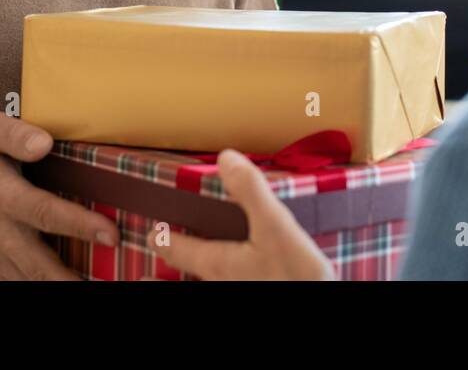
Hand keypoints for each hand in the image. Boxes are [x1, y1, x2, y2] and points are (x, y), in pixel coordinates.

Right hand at [0, 112, 118, 279]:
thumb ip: (16, 134)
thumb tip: (44, 143)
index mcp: (1, 195)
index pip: (44, 212)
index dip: (78, 224)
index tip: (110, 233)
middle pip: (38, 261)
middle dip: (71, 275)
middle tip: (109, 275)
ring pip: (31, 279)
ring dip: (62, 283)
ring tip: (97, 282)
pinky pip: (23, 282)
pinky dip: (46, 285)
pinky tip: (74, 280)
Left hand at [146, 149, 334, 280]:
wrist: (322, 309)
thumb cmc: (296, 278)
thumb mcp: (277, 228)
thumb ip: (250, 192)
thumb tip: (225, 159)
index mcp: (217, 263)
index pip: (176, 248)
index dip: (159, 238)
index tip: (147, 233)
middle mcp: (219, 284)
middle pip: (181, 280)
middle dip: (161, 275)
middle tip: (144, 273)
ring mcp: (233, 293)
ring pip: (201, 290)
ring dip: (180, 287)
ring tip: (160, 283)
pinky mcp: (254, 294)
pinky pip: (226, 290)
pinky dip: (213, 285)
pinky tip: (231, 280)